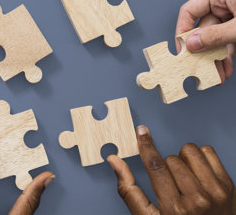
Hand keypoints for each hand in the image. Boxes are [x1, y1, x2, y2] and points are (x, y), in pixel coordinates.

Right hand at [108, 126, 235, 214]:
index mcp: (174, 208)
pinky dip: (200, 158)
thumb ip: (129, 189)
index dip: (146, 145)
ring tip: (185, 177)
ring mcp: (216, 192)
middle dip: (166, 166)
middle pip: (171, 159)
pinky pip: (209, 153)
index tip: (141, 132)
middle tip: (171, 183)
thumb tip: (114, 161)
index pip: (155, 165)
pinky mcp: (229, 186)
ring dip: (183, 160)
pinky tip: (198, 173)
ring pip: (190, 152)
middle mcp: (198, 199)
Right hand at [176, 0, 235, 82]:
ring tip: (216, 75)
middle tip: (198, 69)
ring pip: (216, 39)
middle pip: (203, 29)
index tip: (182, 51)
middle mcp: (225, 2)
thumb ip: (216, 35)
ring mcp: (234, 14)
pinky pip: (228, 41)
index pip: (189, 11)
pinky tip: (225, 69)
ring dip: (215, 59)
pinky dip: (226, 56)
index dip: (182, 32)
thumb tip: (191, 44)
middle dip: (203, 53)